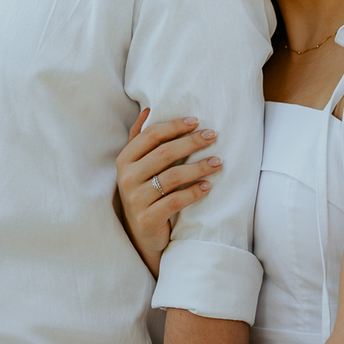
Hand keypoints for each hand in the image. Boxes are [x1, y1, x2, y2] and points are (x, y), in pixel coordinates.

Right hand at [116, 111, 221, 276]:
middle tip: (213, 136)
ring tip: (218, 162)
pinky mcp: (147, 218)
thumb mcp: (136, 165)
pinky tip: (208, 186)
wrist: (140, 234)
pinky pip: (175, 201)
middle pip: (164, 153)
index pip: (151, 136)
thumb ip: (139, 138)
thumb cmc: (143, 192)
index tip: (197, 121)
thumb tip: (147, 109)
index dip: (175, 126)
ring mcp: (136, 199)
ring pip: (172, 177)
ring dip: (199, 167)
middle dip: (192, 142)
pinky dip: (194, 192)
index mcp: (125, 159)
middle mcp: (127, 177)